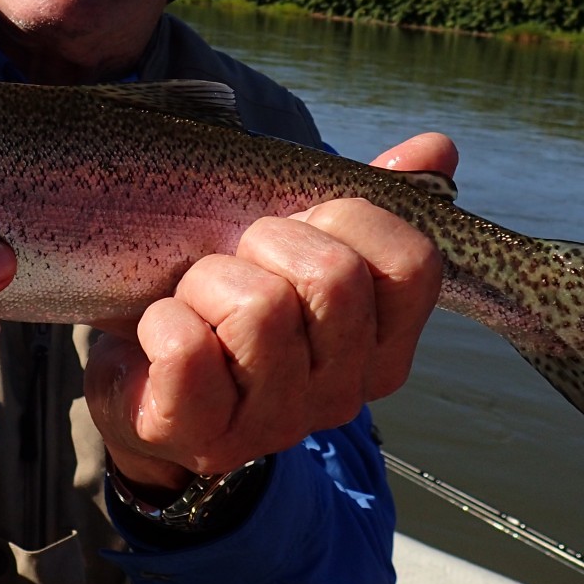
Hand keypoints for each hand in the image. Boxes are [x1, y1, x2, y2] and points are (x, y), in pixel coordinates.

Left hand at [85, 133, 457, 494]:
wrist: (144, 376)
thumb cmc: (229, 302)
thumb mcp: (297, 247)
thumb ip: (368, 202)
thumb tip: (438, 146)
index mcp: (382, 347)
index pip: (411, 262)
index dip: (349, 218)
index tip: (302, 229)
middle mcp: (342, 394)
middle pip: (333, 276)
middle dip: (268, 242)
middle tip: (239, 266)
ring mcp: (275, 425)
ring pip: (258, 308)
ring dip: (206, 282)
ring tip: (196, 302)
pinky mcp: (200, 436)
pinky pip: (187, 349)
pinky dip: (163, 320)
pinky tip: (165, 331)